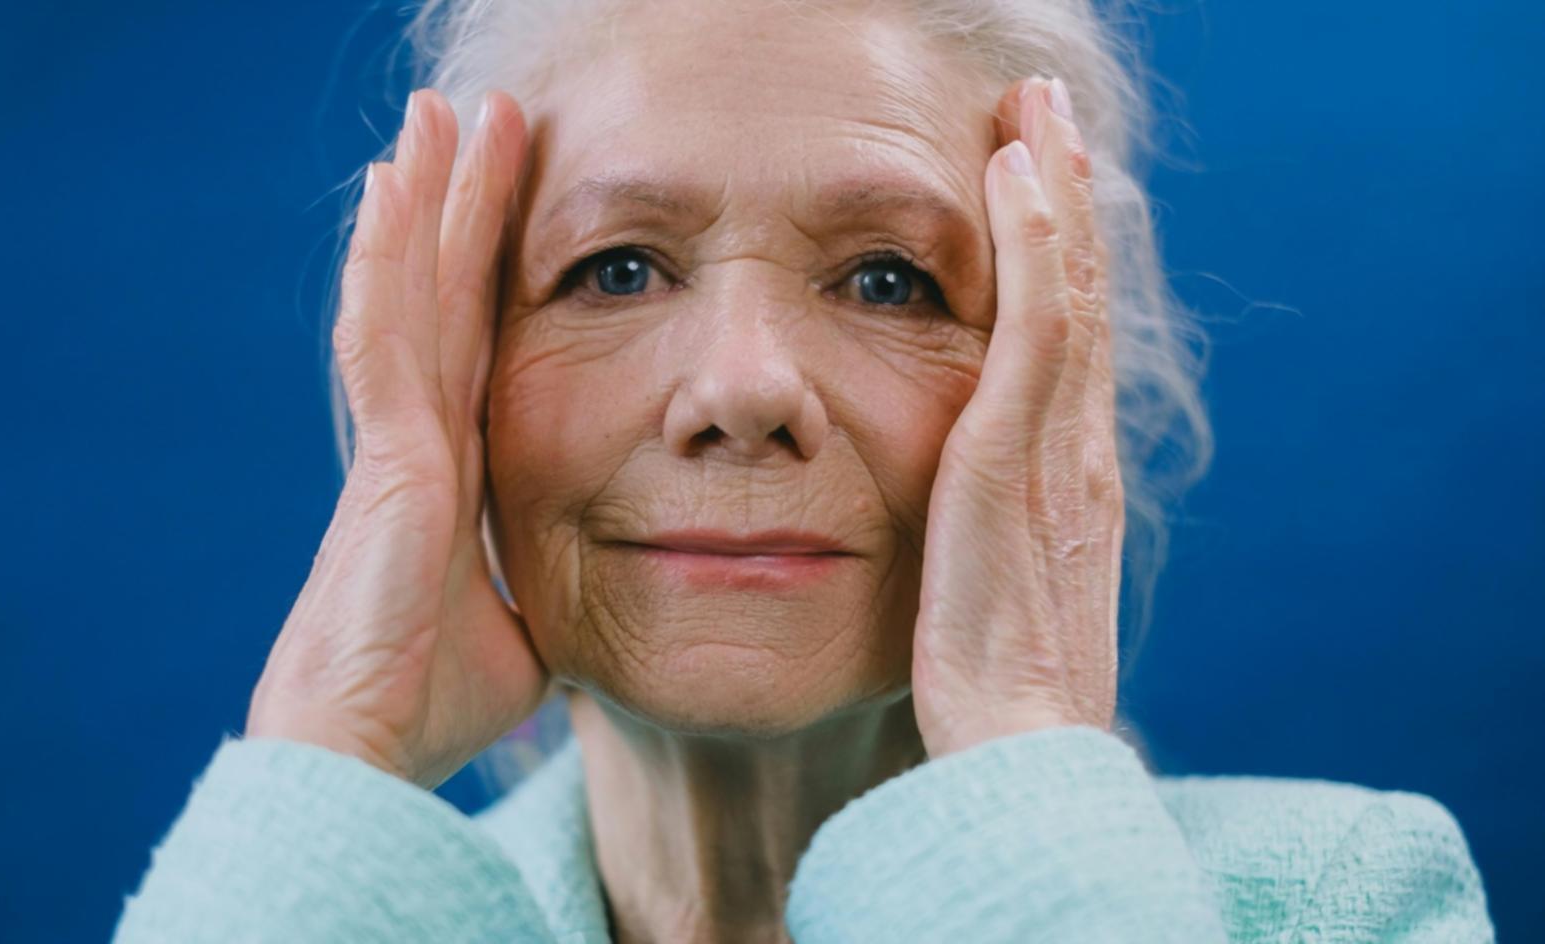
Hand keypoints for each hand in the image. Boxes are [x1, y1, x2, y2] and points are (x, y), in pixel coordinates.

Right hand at [246, 88, 548, 788]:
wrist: (371, 749)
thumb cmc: (433, 698)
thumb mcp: (523, 624)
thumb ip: (547, 585)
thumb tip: (593, 593)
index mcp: (459, 468)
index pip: (481, 341)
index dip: (490, 266)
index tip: (510, 194)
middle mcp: (425, 437)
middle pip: (446, 295)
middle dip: (460, 204)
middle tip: (476, 116)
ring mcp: (400, 439)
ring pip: (411, 292)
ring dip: (426, 200)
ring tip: (439, 115)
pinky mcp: (389, 455)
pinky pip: (385, 335)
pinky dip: (387, 259)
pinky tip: (395, 186)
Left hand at [910, 76, 1123, 758]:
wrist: (1022, 750)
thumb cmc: (996, 684)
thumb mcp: (995, 584)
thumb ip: (989, 522)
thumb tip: (962, 499)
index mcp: (1070, 473)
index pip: (1072, 337)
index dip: (1060, 251)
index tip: (1040, 180)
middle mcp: (1079, 447)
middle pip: (1082, 294)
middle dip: (1065, 195)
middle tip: (1047, 112)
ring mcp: (1058, 449)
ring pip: (1070, 292)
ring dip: (1054, 191)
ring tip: (1037, 111)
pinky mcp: (1017, 461)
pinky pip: (1037, 331)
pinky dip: (1036, 246)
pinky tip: (1017, 178)